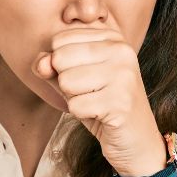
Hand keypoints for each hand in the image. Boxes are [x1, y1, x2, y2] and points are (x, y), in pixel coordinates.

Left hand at [32, 27, 167, 176]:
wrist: (136, 139)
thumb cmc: (101, 104)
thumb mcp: (73, 79)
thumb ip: (51, 66)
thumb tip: (41, 64)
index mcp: (112, 37)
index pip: (60, 40)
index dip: (62, 65)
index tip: (87, 76)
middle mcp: (121, 50)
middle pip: (60, 58)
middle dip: (66, 82)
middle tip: (91, 93)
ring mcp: (124, 75)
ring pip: (66, 81)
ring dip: (74, 99)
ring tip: (96, 103)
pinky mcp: (120, 102)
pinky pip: (75, 106)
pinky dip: (81, 115)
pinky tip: (101, 115)